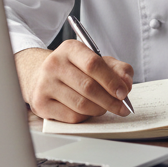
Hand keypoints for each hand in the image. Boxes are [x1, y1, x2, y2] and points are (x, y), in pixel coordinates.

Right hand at [15, 41, 133, 122]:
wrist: (41, 76)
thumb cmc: (74, 70)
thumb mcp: (96, 61)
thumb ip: (116, 68)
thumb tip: (127, 82)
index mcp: (70, 49)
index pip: (93, 64)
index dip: (112, 81)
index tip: (124, 92)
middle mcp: (54, 64)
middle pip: (88, 87)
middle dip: (110, 100)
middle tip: (122, 107)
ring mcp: (45, 84)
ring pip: (81, 104)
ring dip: (99, 109)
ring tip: (104, 108)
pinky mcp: (41, 104)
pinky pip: (71, 117)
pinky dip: (85, 117)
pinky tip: (88, 112)